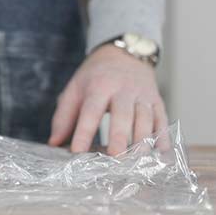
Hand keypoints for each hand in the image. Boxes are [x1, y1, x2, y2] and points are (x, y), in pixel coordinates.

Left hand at [48, 44, 167, 154]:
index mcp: (99, 86)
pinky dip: (163, 137)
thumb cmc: (95, 77)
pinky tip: (161, 154)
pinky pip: (162, 120)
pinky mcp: (157, 101)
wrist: (123, 53)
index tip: (77, 151)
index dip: (83, 132)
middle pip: (122, 114)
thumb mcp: (75, 89)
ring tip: (137, 161)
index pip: (90, 111)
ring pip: (145, 118)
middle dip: (119, 136)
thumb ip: (63, 117)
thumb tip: (53, 143)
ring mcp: (142, 95)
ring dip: (143, 140)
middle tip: (115, 156)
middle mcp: (122, 90)